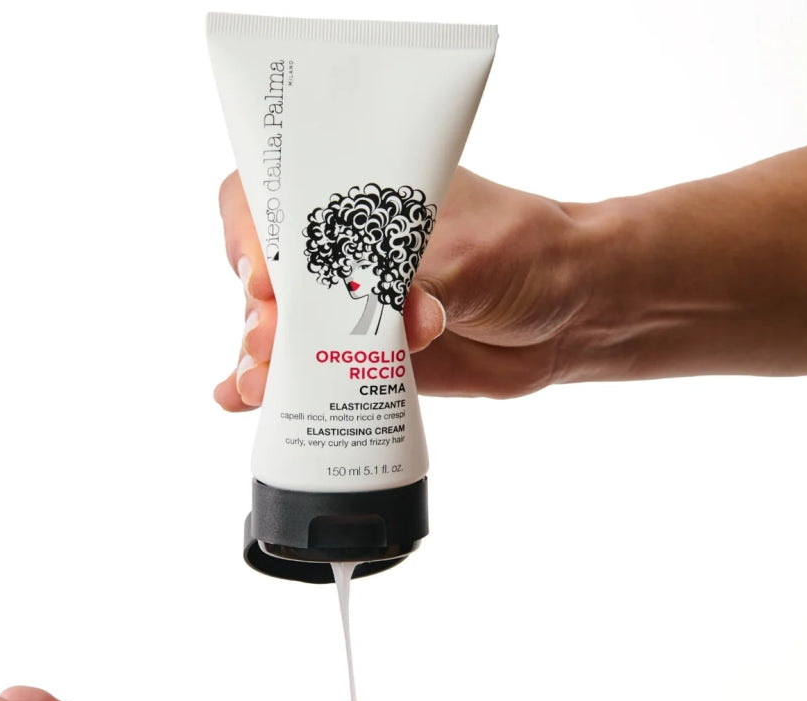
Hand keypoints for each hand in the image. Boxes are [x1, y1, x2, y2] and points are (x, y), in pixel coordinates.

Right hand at [215, 143, 806, 408]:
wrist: (564, 314)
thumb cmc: (527, 254)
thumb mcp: (477, 257)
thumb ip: (432, 284)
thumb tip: (402, 324)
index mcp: (358, 195)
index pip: (272, 197)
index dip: (251, 234)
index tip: (265, 276)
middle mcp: (340, 250)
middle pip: (263, 273)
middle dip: (258, 311)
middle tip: (273, 342)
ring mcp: (340, 308)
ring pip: (274, 331)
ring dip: (258, 359)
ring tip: (262, 384)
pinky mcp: (352, 358)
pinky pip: (299, 374)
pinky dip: (266, 388)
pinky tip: (243, 399)